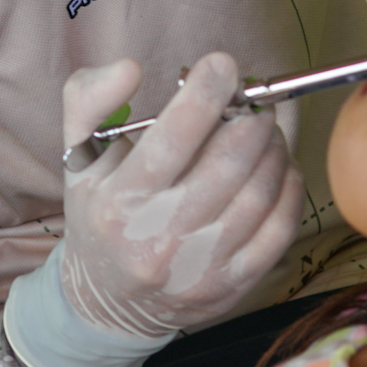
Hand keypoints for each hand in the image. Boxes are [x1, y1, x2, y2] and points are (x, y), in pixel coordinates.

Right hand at [57, 53, 303, 338]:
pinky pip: (279, 230)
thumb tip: (130, 67)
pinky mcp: (231, 287)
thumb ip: (90, 100)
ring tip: (266, 130)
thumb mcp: (78, 158)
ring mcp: (199, 268)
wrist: (107, 301)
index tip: (223, 65)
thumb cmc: (99, 214)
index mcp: (117, 202)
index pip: (172, 140)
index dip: (205, 94)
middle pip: (227, 165)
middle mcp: (158, 240)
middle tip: (253, 101)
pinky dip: (288, 188)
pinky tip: (279, 168)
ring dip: (274, 149)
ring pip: (259, 194)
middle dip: (251, 119)